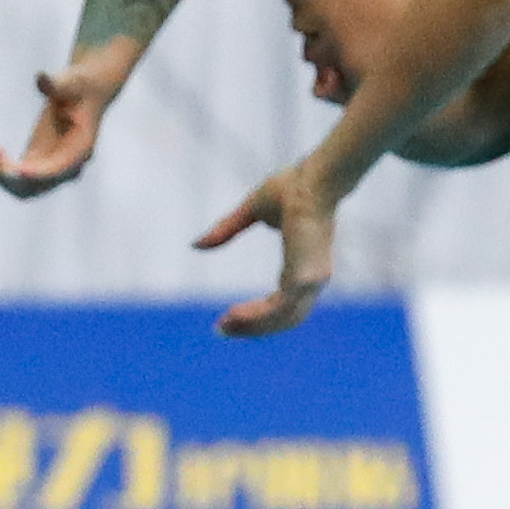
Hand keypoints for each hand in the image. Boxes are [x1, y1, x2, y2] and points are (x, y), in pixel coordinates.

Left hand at [0, 66, 111, 198]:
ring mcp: (51, 166)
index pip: (57, 170)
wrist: (86, 89)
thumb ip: (58, 83)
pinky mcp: (37, 161)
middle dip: (11, 177)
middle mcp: (67, 165)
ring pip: (23, 187)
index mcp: (81, 149)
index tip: (16, 168)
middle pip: (36, 187)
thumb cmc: (82, 84)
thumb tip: (41, 78)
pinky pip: (16, 176)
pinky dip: (0, 167)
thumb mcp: (73, 81)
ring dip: (2, 174)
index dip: (36, 173)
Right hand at [196, 159, 336, 336]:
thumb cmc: (293, 187)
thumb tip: (196, 245)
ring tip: (223, 326)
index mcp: (306, 264)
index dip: (260, 312)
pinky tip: (233, 316)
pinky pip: (279, 309)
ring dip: (252, 327)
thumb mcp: (251, 210)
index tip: (230, 317)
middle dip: (253, 327)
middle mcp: (313, 278)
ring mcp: (311, 280)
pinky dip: (256, 317)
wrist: (314, 178)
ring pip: (281, 319)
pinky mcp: (304, 279)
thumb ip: (227, 229)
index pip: (285, 300)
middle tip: (222, 329)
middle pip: (284, 318)